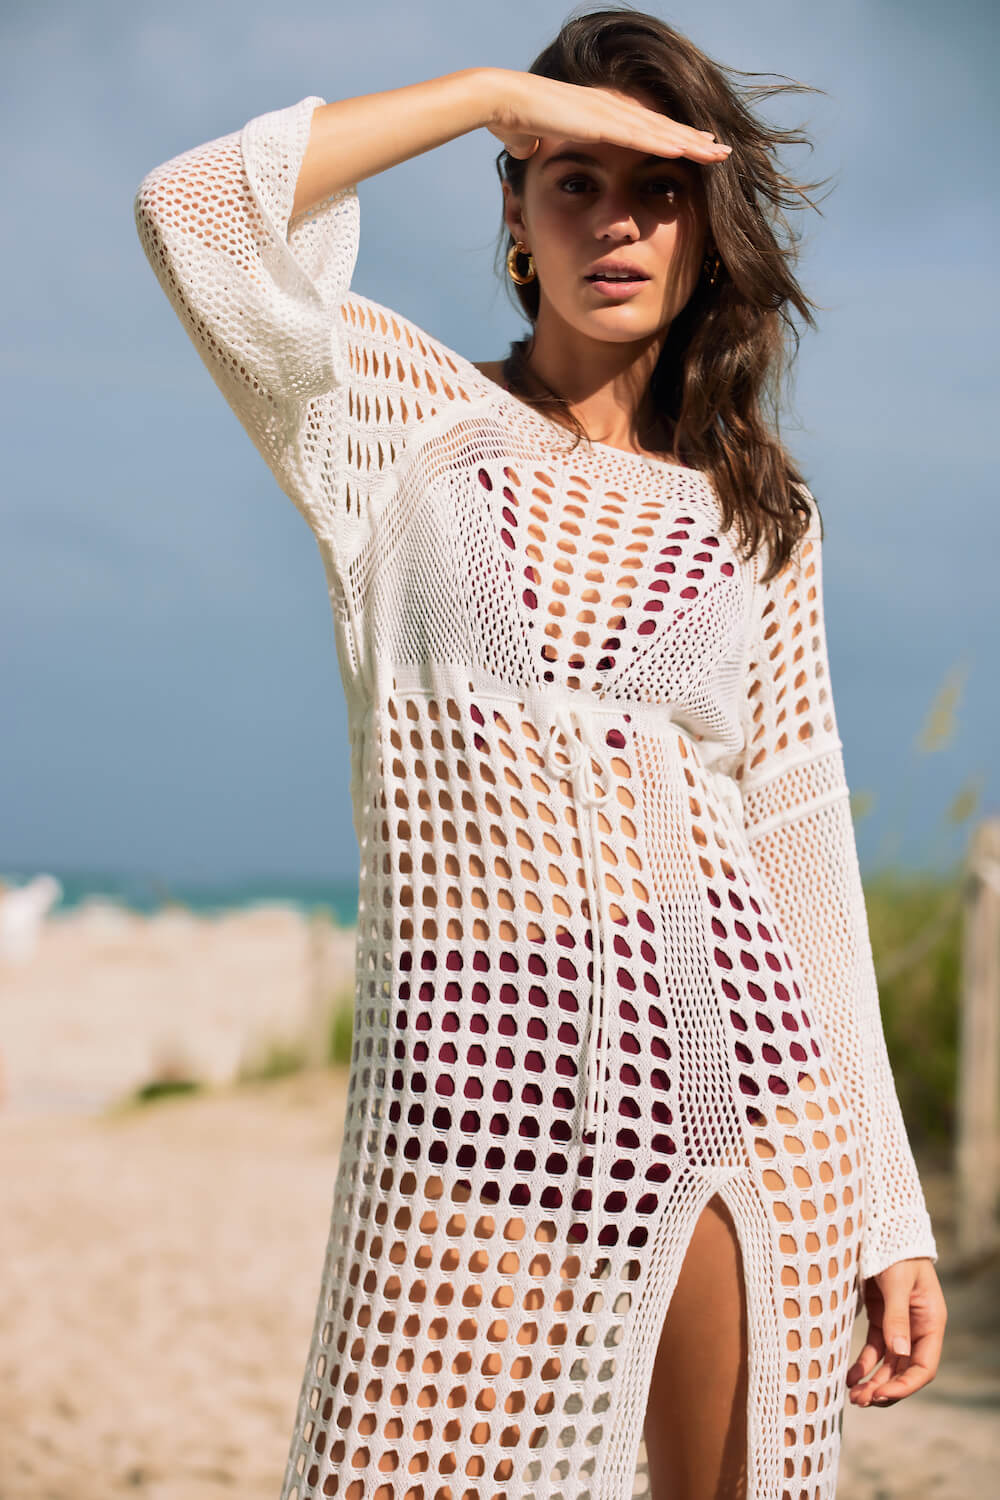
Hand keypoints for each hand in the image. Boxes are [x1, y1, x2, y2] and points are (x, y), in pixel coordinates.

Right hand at [485, 69, 731, 165]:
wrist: (502, 101)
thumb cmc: (511, 119)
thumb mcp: (531, 140)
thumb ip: (536, 146)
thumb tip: (528, 152)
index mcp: (600, 115)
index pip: (645, 128)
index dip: (672, 138)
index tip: (695, 147)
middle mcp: (611, 110)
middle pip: (661, 128)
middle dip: (693, 140)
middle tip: (722, 150)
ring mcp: (609, 115)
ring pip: (660, 132)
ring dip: (691, 143)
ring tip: (718, 153)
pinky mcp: (602, 123)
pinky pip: (642, 137)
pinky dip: (667, 144)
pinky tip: (688, 150)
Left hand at [847, 1256, 946, 1405]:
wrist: (884, 1228)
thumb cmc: (895, 1251)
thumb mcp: (897, 1282)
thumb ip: (896, 1316)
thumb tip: (899, 1352)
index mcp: (930, 1322)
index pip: (923, 1366)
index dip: (905, 1385)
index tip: (882, 1395)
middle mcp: (917, 1328)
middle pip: (904, 1370)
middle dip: (884, 1389)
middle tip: (860, 1402)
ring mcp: (899, 1325)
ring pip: (888, 1364)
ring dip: (872, 1381)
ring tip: (852, 1397)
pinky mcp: (881, 1318)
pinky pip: (874, 1349)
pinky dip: (863, 1364)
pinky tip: (849, 1377)